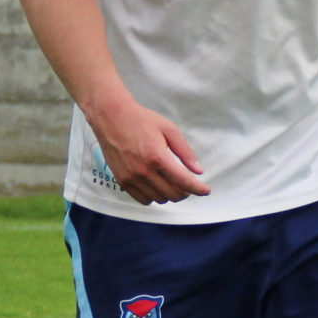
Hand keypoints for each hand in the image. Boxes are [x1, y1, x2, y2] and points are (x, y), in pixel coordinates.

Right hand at [85, 94, 209, 204]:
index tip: (206, 191)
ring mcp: (131, 178)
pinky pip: (143, 200)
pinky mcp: (122, 181)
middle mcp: (144, 171)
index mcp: (157, 157)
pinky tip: (157, 185)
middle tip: (188, 185)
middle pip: (172, 194)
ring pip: (159, 199)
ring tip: (172, 183)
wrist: (111, 117)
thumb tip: (198, 171)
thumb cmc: (141, 120)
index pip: (183, 181)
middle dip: (185, 192)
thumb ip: (185, 151)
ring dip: (169, 194)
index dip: (198, 189)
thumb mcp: (169, 129)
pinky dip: (154, 196)